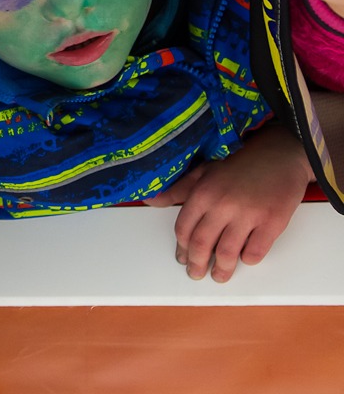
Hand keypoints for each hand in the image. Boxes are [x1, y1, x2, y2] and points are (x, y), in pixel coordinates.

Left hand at [147, 125, 310, 281]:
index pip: (184, 228)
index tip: (182, 258)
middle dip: (196, 263)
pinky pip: (255, 251)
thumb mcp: (203, 172)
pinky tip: (244, 259)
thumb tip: (152, 201)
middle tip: (196, 273)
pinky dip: (248, 260)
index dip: (181, 247)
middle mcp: (222, 205)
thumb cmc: (239, 166)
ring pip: (227, 252)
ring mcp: (248, 214)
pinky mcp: (273, 222)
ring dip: (221, 269)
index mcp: (203, 193)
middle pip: (202, 243)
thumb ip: (178, 190)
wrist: (280, 155)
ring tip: (219, 276)